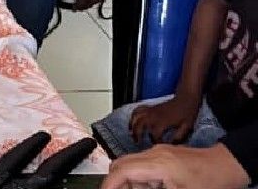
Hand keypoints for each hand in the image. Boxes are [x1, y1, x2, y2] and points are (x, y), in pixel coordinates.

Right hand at [103, 143, 251, 188]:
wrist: (228, 165)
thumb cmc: (211, 182)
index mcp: (157, 164)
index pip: (121, 170)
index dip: (108, 184)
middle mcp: (154, 154)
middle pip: (120, 164)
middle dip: (115, 182)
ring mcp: (158, 152)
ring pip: (130, 165)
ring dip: (129, 181)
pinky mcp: (163, 154)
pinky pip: (142, 165)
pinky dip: (140, 178)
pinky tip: (150, 188)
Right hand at [129, 95, 200, 144]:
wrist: (185, 99)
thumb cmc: (187, 113)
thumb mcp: (186, 128)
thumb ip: (178, 138)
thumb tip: (171, 145)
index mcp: (162, 122)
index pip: (154, 136)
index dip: (156, 143)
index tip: (160, 148)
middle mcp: (153, 116)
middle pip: (139, 126)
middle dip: (137, 135)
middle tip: (138, 143)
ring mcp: (150, 110)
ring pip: (135, 117)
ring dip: (132, 125)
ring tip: (131, 133)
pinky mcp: (150, 107)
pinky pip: (137, 110)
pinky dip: (133, 116)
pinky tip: (133, 121)